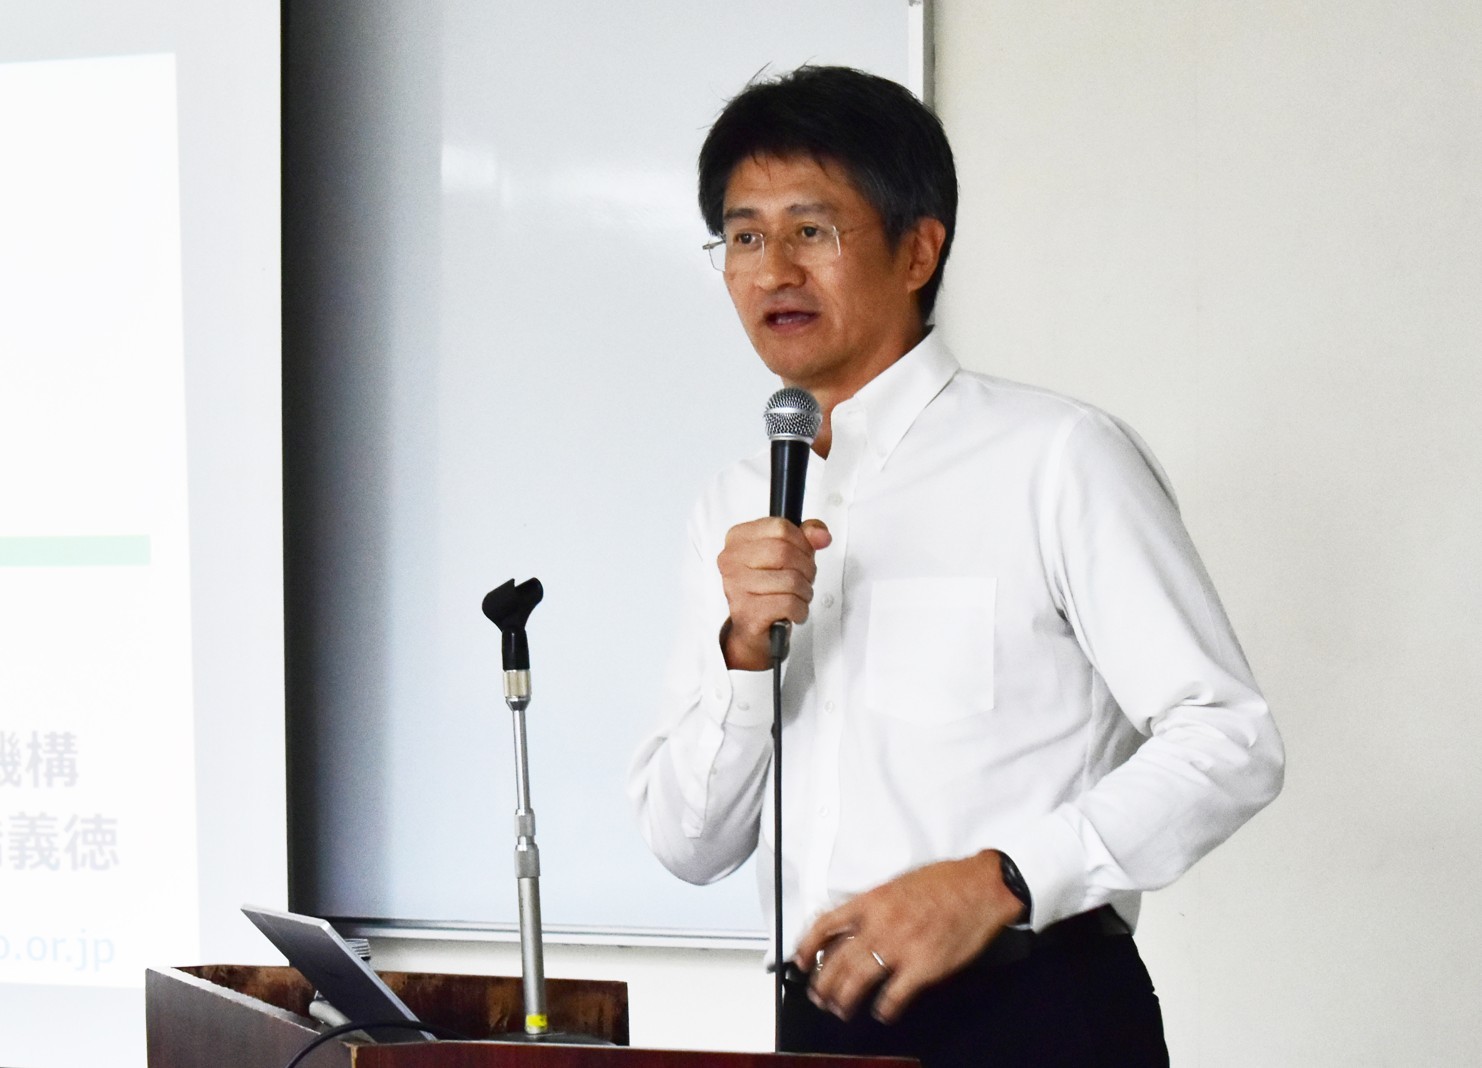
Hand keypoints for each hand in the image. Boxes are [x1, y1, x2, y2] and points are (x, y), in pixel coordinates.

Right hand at [716, 517, 830, 669]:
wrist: (752, 628)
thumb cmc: (768, 587)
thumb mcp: (788, 554)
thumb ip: (806, 536)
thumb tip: (821, 536)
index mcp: (737, 539)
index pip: (780, 527)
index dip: (802, 542)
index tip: (803, 555)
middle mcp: (731, 561)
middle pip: (785, 552)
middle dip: (806, 568)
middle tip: (804, 579)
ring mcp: (736, 587)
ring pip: (790, 580)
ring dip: (804, 592)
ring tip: (798, 597)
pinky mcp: (747, 612)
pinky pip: (788, 603)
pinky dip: (800, 610)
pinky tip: (793, 611)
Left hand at [792, 850, 1025, 1023]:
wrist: (980, 888)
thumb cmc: (945, 882)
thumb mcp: (897, 883)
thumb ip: (873, 906)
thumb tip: (853, 927)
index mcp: (872, 901)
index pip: (825, 924)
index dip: (807, 946)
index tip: (801, 960)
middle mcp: (880, 924)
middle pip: (837, 960)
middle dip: (822, 983)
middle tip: (819, 994)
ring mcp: (900, 947)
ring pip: (857, 980)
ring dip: (844, 999)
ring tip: (840, 1008)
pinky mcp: (923, 967)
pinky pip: (894, 995)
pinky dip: (885, 1008)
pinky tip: (882, 1012)